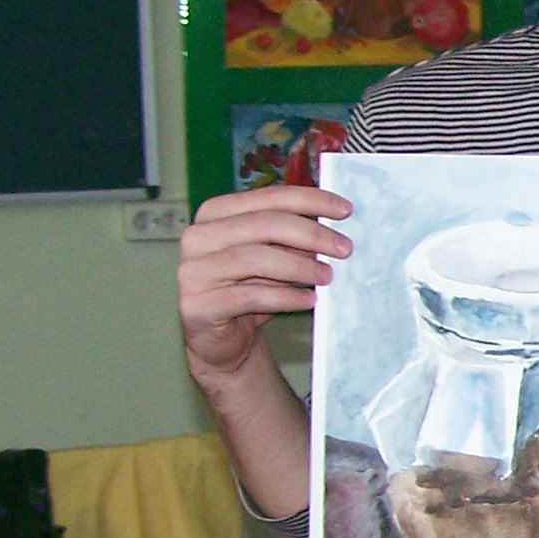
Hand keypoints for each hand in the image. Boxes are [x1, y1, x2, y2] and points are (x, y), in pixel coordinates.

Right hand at [178, 185, 353, 382]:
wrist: (220, 339)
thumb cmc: (248, 290)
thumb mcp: (272, 259)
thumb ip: (291, 240)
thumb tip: (334, 230)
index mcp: (215, 214)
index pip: (267, 197)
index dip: (309, 200)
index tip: (345, 210)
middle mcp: (198, 237)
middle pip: (264, 224)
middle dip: (311, 234)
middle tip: (345, 248)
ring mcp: (193, 271)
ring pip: (256, 259)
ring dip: (300, 267)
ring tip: (328, 276)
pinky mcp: (197, 304)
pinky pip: (250, 296)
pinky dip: (286, 297)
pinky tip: (309, 300)